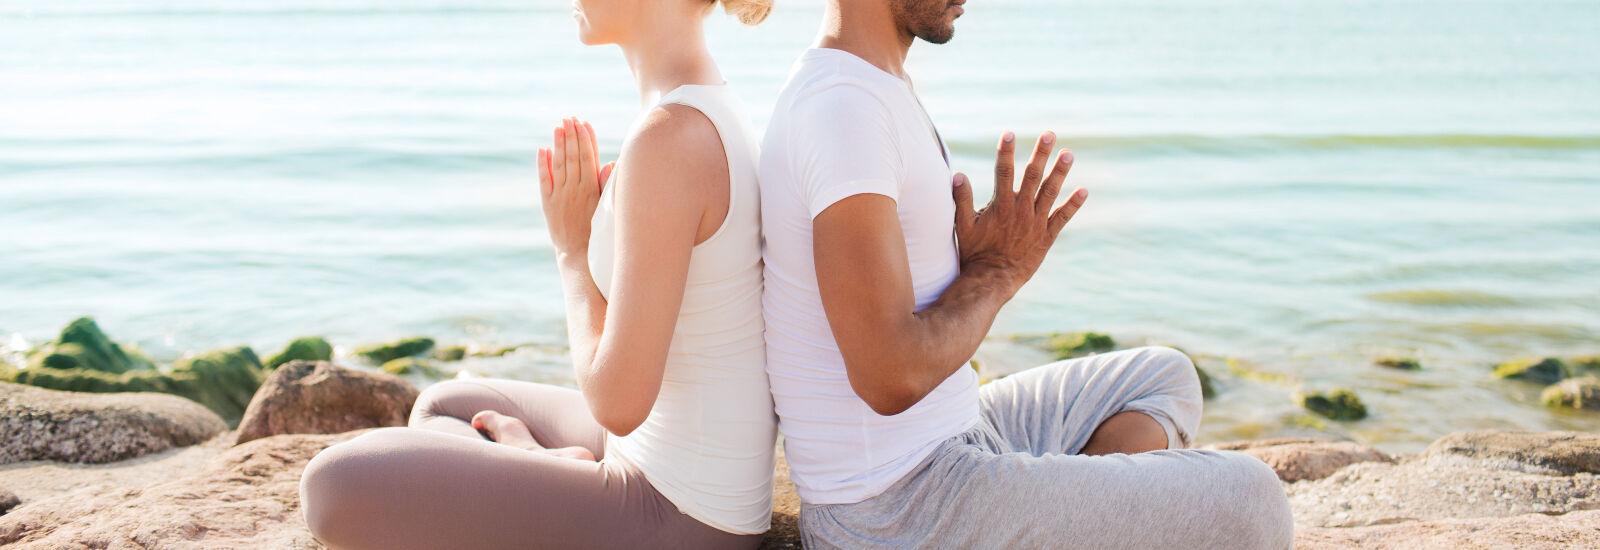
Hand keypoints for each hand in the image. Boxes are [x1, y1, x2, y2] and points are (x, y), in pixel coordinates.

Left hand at [538, 117, 616, 259]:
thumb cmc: (597, 230)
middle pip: (573, 156)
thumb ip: (606, 184)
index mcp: (592, 189)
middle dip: (571, 135)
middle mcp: (576, 189)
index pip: (589, 157)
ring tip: (558, 126)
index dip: (585, 138)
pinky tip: (543, 149)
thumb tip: (611, 162)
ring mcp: (560, 195)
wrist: (579, 253)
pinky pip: (544, 180)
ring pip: (559, 164)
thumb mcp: (606, 207)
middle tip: (569, 118)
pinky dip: (543, 164)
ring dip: (558, 144)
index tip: (583, 123)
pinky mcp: (548, 203)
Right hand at [952, 130, 1087, 294]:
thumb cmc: (974, 253)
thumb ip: (961, 200)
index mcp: (1001, 205)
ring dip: (1060, 172)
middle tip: (1049, 134)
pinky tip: (1084, 191)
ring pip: (1050, 192)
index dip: (1006, 152)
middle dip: (1040, 153)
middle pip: (1032, 176)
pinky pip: (1063, 217)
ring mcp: (1036, 222)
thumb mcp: (962, 226)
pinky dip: (1073, 204)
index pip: (1003, 171)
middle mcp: (1021, 210)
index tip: (1009, 134)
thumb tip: (958, 175)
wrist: (993, 279)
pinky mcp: (1047, 235)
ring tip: (1068, 153)